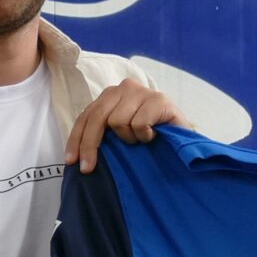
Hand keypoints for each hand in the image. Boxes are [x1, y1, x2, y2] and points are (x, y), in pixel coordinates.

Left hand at [66, 80, 182, 171]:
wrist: (184, 140)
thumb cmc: (150, 138)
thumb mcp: (120, 134)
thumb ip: (102, 134)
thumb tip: (74, 156)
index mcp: (111, 95)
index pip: (86, 115)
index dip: (76, 139)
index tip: (72, 161)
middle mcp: (124, 87)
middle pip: (97, 117)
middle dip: (90, 145)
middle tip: (89, 169)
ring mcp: (142, 91)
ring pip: (118, 121)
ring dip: (129, 139)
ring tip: (142, 139)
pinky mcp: (159, 99)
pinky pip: (139, 124)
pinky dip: (144, 136)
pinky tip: (154, 135)